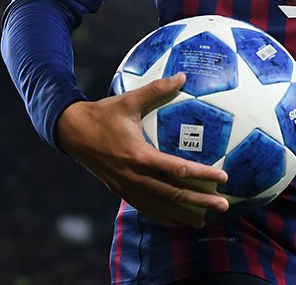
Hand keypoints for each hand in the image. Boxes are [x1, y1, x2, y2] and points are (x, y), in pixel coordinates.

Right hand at [56, 72, 229, 226]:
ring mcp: (126, 187)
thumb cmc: (104, 114)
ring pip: (160, 206)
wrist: (72, 132)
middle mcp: (134, 176)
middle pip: (173, 194)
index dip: (202, 175)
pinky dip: (162, 216)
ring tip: (205, 221)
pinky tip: (176, 221)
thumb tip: (182, 75)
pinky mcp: (119, 191)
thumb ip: (157, 89)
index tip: (223, 178)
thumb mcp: (129, 100)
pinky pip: (144, 208)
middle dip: (200, 201)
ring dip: (183, 214)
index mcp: (139, 155)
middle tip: (223, 206)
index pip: (177, 169)